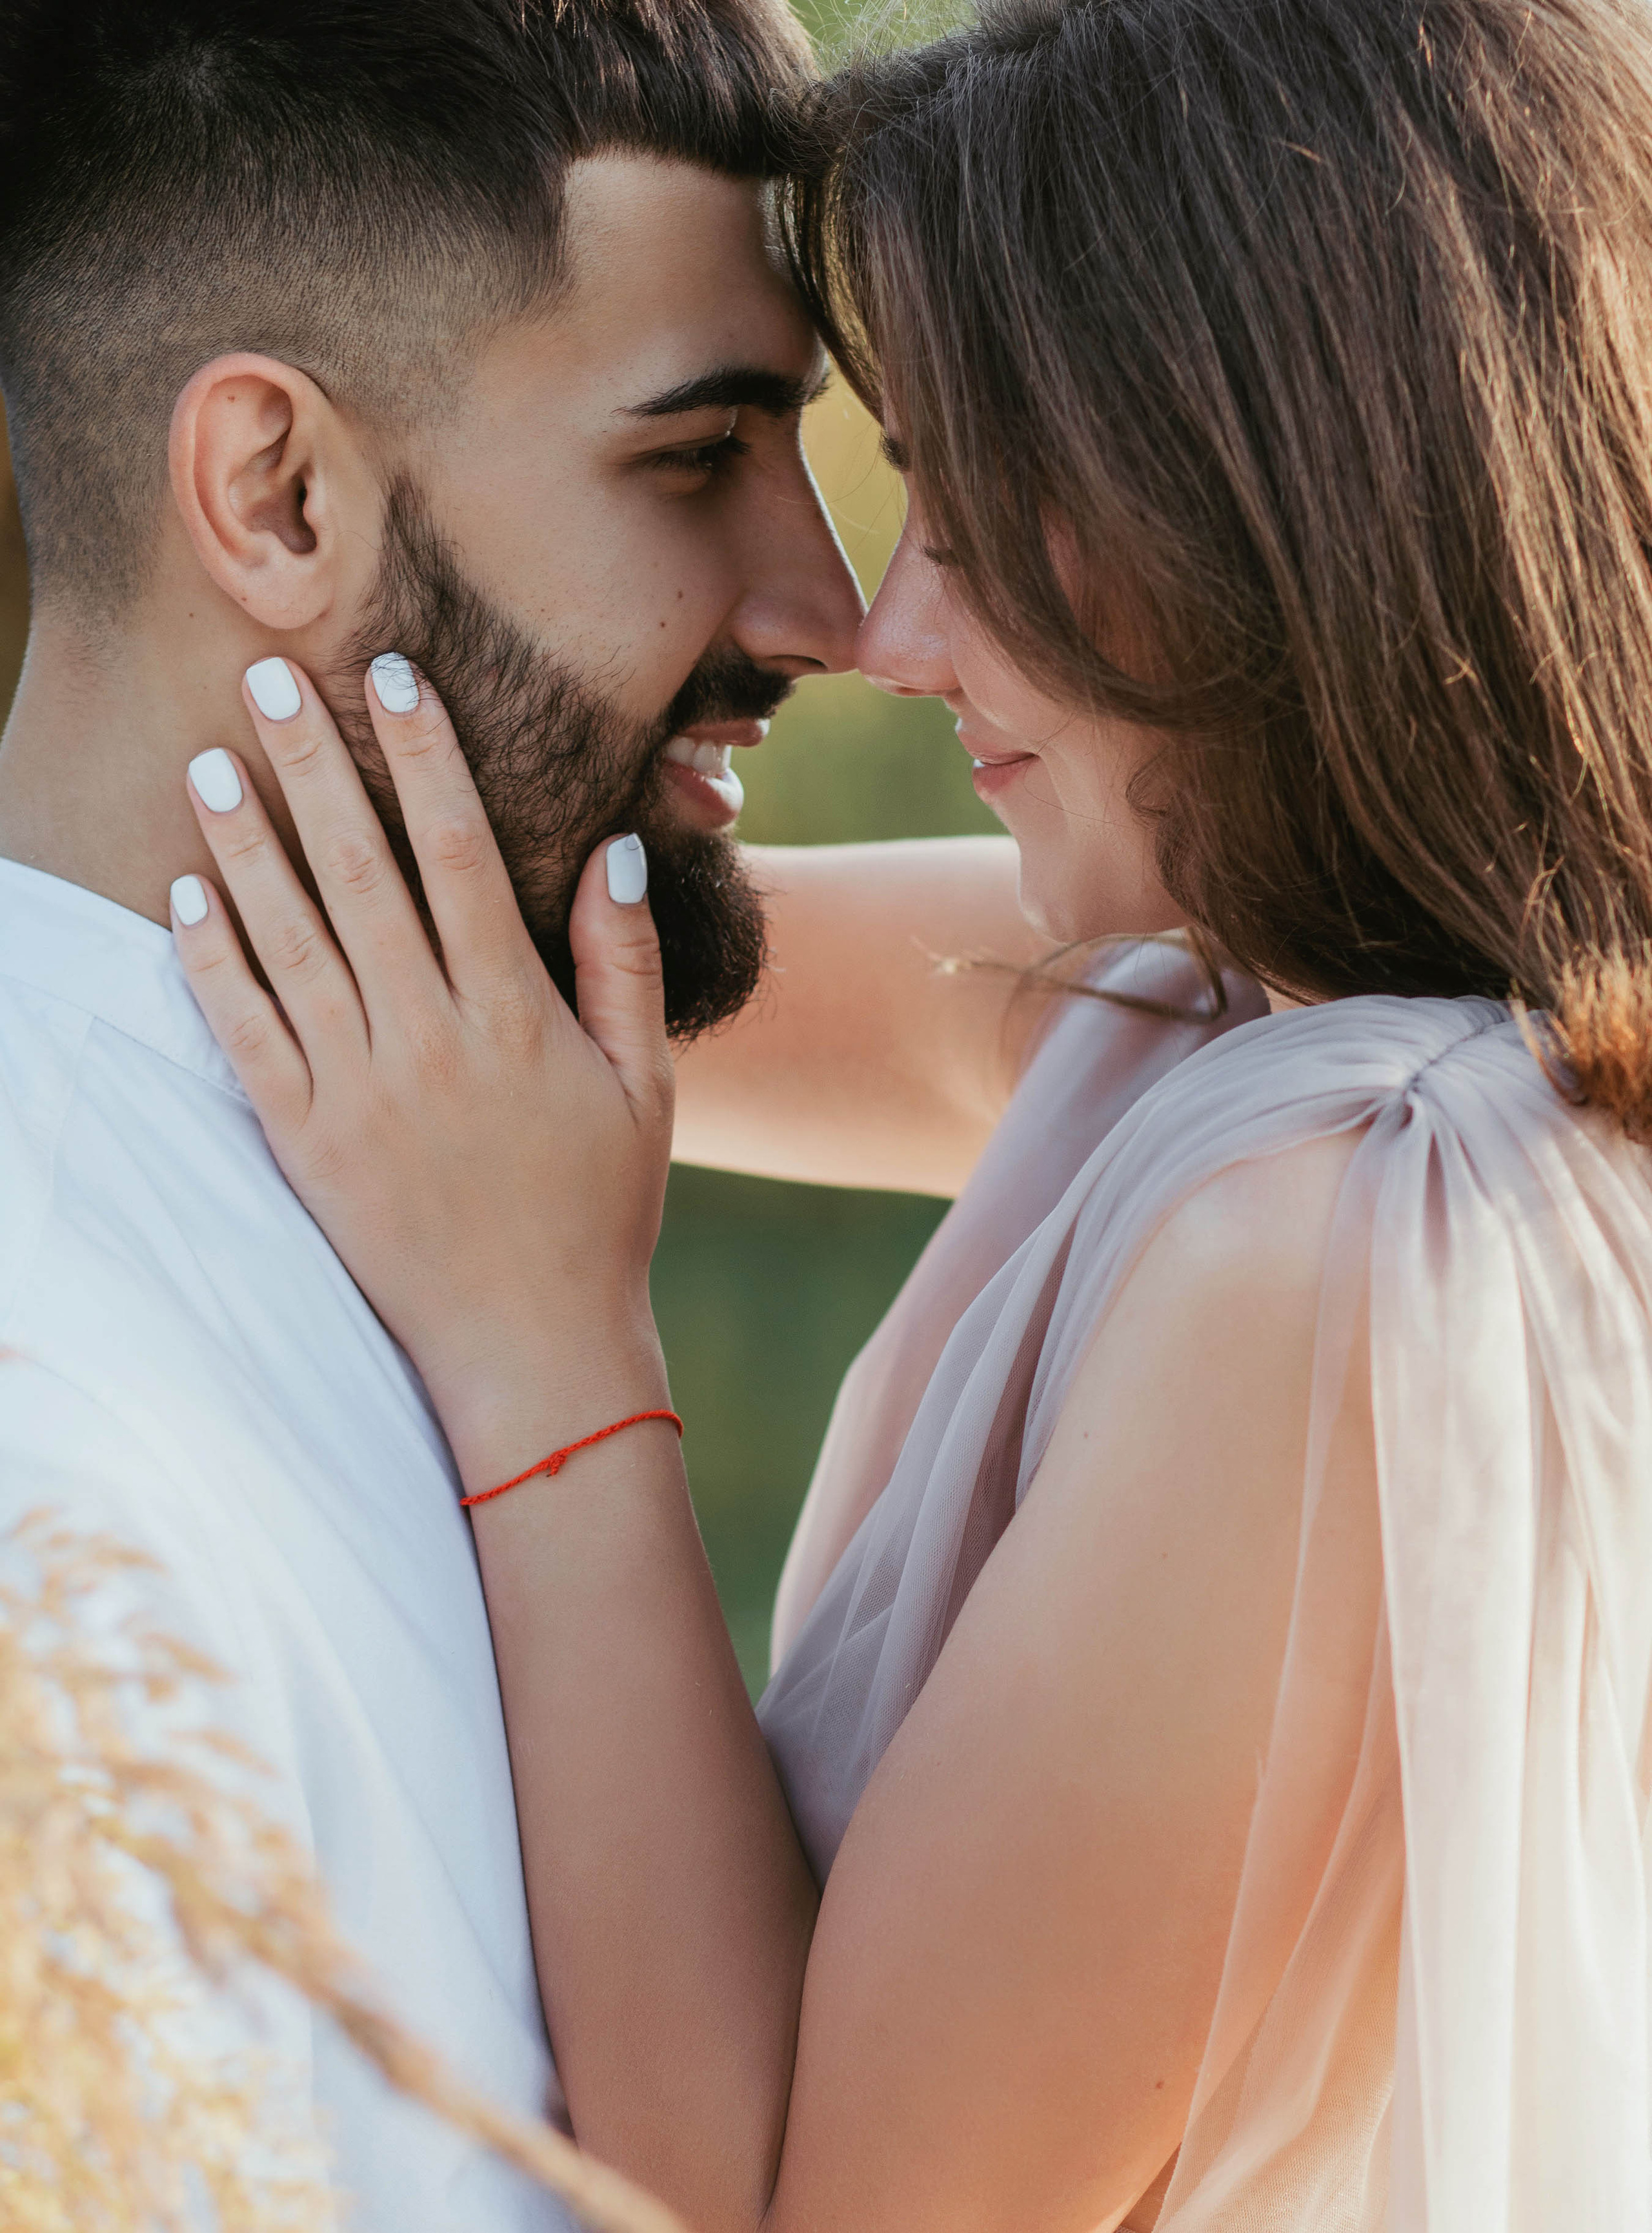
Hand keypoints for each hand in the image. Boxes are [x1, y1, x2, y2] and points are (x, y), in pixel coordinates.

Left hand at [170, 655, 674, 1478]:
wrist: (533, 1347)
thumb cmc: (601, 1211)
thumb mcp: (644, 1085)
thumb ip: (622, 963)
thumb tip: (610, 844)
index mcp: (516, 1017)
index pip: (461, 853)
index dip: (426, 755)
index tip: (394, 676)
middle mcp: (429, 1041)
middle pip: (360, 874)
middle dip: (313, 766)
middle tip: (268, 675)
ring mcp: (359, 1094)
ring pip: (290, 942)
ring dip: (246, 845)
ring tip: (209, 760)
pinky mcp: (305, 1145)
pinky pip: (248, 1037)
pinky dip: (214, 965)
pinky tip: (189, 896)